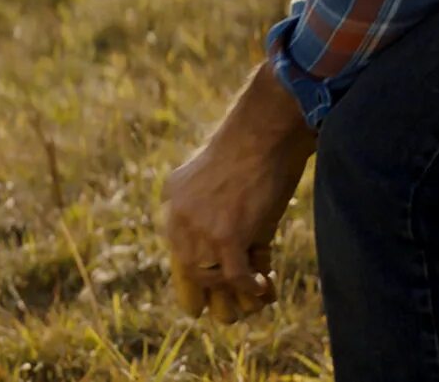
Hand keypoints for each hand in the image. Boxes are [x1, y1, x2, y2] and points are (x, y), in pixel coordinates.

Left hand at [160, 60, 317, 321]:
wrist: (265, 129)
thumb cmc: (256, 149)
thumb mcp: (227, 185)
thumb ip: (224, 218)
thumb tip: (245, 264)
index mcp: (174, 198)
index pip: (177, 248)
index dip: (196, 273)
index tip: (207, 293)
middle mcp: (178, 215)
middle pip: (190, 269)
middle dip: (213, 291)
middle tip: (231, 307)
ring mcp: (200, 228)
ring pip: (212, 278)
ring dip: (235, 293)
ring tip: (257, 294)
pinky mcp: (226, 237)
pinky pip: (235, 278)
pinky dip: (251, 288)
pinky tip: (264, 288)